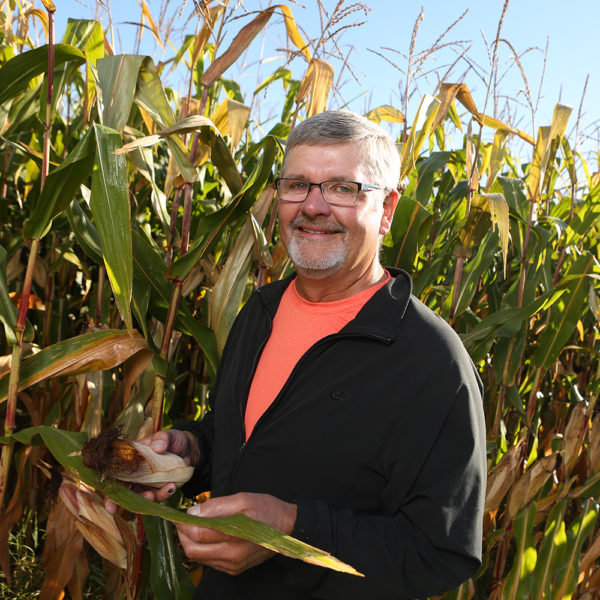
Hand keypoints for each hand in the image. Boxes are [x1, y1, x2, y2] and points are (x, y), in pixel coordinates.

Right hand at [105, 428, 199, 512]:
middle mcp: (134, 473)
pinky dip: (163, 494)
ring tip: (166, 488)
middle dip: (127, 502)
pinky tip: (172, 487)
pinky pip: (156, 497)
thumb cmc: (174, 440)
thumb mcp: (169, 435)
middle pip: (123, 490)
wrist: (190, 450)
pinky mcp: (157, 489)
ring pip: (139, 497)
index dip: (109, 489)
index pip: (114, 473)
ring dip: (149, 498)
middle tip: (145, 497)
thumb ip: (162, 438)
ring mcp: (145, 483)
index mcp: (130, 458)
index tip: (110, 505)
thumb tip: (157, 446)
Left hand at [175, 492, 296, 575]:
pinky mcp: (234, 569)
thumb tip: (193, 512)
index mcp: (234, 535)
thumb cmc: (267, 510)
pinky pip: (210, 562)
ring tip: (195, 527)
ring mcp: (233, 565)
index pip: (197, 534)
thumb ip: (217, 506)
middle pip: (193, 551)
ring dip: (191, 543)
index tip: (178, 514)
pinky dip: (203, 550)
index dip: (183, 524)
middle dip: (183, 536)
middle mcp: (232, 555)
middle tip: (183, 521)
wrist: (288, 528)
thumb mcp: (243, 499)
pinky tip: (208, 537)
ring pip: (199, 558)